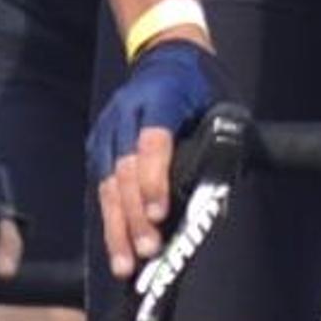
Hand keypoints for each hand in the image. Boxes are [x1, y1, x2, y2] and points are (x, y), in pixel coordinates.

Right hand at [90, 38, 222, 276]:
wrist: (164, 54)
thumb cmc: (201, 85)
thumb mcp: (220, 102)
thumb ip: (219, 140)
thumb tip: (219, 193)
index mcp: (160, 97)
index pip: (152, 142)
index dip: (154, 180)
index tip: (160, 214)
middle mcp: (126, 114)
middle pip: (125, 170)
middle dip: (135, 216)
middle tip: (148, 252)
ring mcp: (108, 131)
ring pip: (108, 185)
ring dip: (118, 228)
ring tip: (125, 266)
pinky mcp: (100, 147)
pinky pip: (103, 189)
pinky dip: (111, 221)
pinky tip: (117, 251)